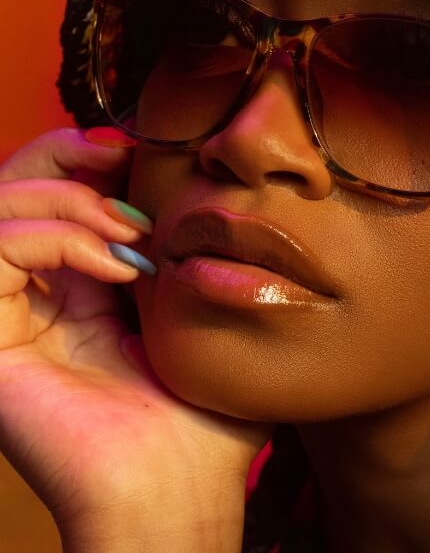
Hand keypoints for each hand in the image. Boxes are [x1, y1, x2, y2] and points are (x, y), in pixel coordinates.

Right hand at [0, 129, 272, 547]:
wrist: (178, 489)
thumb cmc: (203, 413)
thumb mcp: (199, 313)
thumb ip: (182, 256)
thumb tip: (175, 195)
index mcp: (81, 290)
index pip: (57, 198)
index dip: (89, 160)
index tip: (142, 149)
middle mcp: (37, 298)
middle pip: (15, 188)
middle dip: (66, 155)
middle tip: (121, 156)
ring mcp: (10, 318)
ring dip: (71, 197)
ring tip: (133, 230)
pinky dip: (56, 236)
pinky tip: (117, 263)